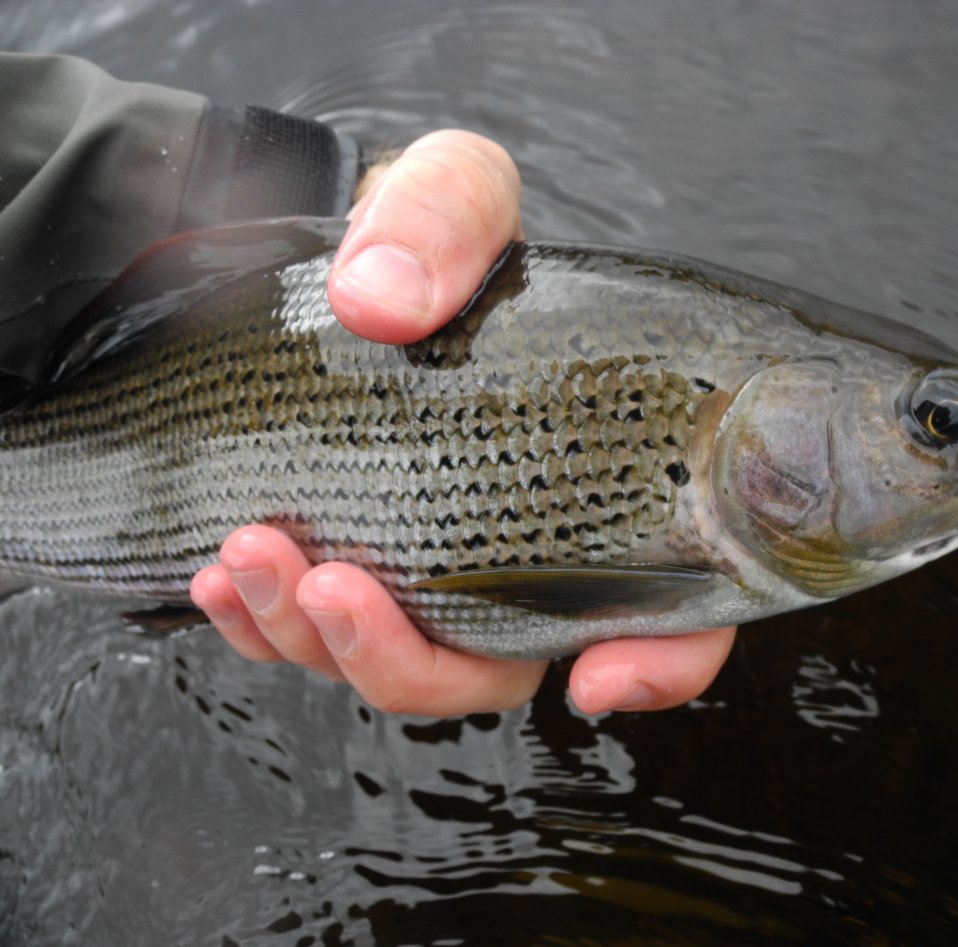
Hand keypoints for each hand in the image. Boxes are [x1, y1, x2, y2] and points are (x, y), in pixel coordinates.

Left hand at [190, 130, 736, 716]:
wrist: (338, 261)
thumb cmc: (430, 237)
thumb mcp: (452, 192)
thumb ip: (442, 216)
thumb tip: (381, 302)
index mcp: (599, 475)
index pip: (675, 607)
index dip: (659, 664)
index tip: (597, 677)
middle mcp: (528, 546)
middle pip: (505, 668)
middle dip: (415, 663)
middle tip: (334, 584)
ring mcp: (440, 569)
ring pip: (406, 671)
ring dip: (321, 644)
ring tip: (248, 556)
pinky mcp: (364, 568)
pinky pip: (321, 641)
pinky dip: (265, 628)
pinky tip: (216, 575)